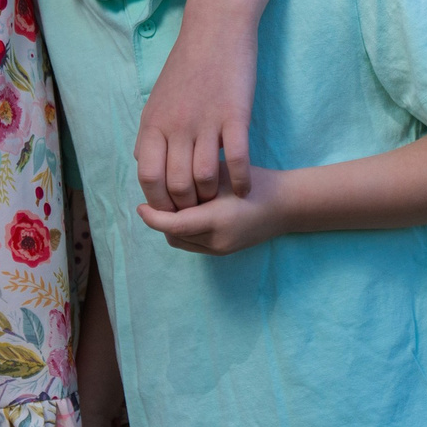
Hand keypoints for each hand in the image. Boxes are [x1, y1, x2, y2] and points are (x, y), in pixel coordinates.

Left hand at [133, 17, 254, 209]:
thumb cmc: (187, 65)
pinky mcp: (235, 116)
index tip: (171, 209)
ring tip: (219, 200)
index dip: (159, 201)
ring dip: (212, 196)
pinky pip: (237, 159)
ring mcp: (205, 121)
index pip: (148, 177)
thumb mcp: (157, 99)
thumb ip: (151, 134)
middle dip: (187, 206)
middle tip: (198, 210)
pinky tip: (243, 189)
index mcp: (154, 123)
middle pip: (176, 185)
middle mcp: (176, 125)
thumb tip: (143, 164)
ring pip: (204, 178)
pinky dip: (239, 181)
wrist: (215, 30)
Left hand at [136, 165, 286, 255]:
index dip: (153, 217)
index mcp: (217, 220)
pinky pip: (193, 244)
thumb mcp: (221, 174)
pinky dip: (184, 232)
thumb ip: (194, 180)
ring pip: (182, 243)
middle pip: (174, 236)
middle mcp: (217, 240)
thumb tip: (162, 182)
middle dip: (160, 222)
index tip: (140, 207)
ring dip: (171, 228)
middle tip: (153, 201)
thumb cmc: (253, 181)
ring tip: (169, 206)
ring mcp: (222, 250)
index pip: (174, 225)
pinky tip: (185, 212)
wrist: (286, 204)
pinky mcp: (224, 252)